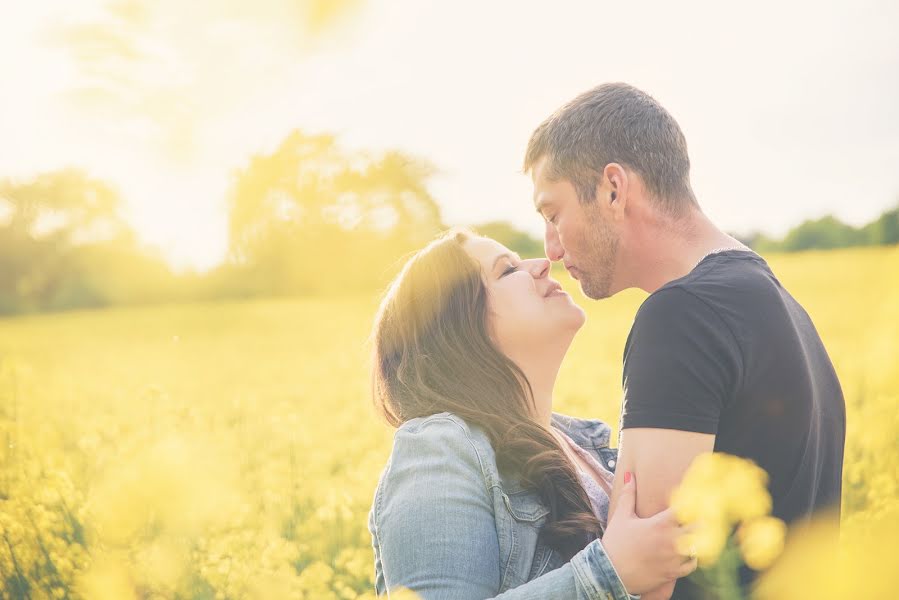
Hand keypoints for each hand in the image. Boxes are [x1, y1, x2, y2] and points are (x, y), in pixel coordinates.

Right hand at [601, 472, 696, 594]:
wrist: (610, 573)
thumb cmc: (615, 543)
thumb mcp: (621, 516)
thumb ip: (628, 495)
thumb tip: (630, 476)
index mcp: (659, 524)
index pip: (686, 509)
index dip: (693, 503)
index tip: (696, 499)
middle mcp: (670, 540)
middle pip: (698, 527)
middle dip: (700, 520)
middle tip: (703, 515)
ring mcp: (673, 558)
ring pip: (697, 546)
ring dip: (698, 538)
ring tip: (697, 533)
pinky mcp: (672, 573)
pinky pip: (691, 565)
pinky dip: (692, 558)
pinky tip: (689, 553)